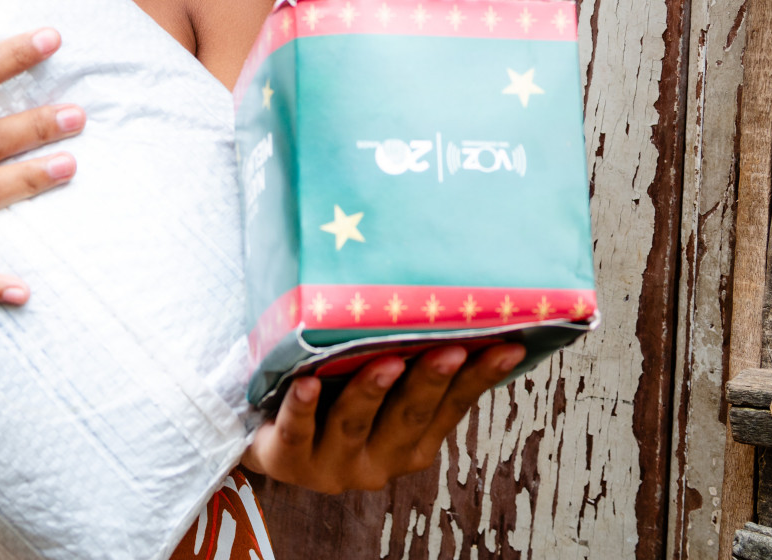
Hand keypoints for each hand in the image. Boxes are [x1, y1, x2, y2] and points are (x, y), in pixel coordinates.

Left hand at [241, 342, 527, 492]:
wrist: (266, 431)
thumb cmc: (336, 394)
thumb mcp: (381, 385)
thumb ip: (414, 362)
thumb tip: (464, 307)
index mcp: (412, 445)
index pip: (451, 408)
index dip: (477, 378)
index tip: (506, 345)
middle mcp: (378, 462)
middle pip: (407, 418)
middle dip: (429, 382)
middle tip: (449, 348)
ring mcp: (331, 465)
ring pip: (353, 424)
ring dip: (371, 392)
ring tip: (386, 361)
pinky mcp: (285, 459)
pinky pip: (295, 432)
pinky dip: (303, 408)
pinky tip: (307, 383)